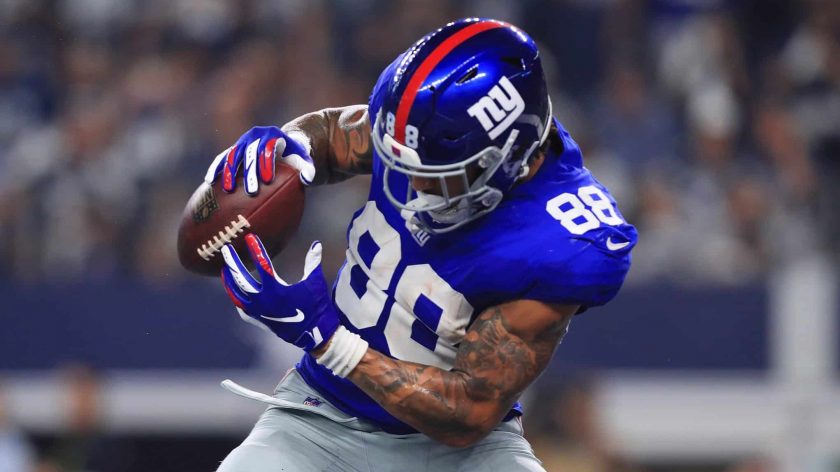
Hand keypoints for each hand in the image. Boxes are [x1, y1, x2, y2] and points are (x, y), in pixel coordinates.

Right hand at [205, 126, 315, 194]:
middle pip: (250, 154)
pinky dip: (216, 168)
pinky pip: (222, 158)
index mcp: (273, 135)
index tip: (268, 179)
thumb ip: (308, 169)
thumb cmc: (295, 155)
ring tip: (228, 190)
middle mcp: (256, 136)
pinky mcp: (233, 149)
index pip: (268, 148)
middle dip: (250, 173)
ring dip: (229, 172)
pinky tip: (209, 181)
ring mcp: (242, 141)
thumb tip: (307, 180)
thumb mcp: (304, 160)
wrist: (282, 144)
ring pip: (233, 155)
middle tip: (252, 191)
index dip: (267, 163)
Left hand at [220, 234, 338, 350]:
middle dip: (232, 263)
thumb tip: (316, 243)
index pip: (262, 264)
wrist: (315, 334)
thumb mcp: (315, 282)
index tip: (250, 237)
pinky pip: (242, 309)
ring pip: (237, 295)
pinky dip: (237, 300)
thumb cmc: (316, 306)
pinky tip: (235, 294)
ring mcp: (259, 312)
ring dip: (229, 281)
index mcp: (276, 289)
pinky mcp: (259, 321)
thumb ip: (313, 262)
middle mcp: (263, 300)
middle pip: (241, 279)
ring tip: (225, 270)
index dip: (256, 249)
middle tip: (226, 250)